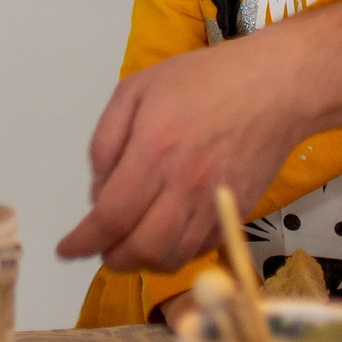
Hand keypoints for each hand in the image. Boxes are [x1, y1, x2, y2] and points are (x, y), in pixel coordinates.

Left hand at [54, 30, 312, 271]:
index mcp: (153, 152)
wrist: (274, 87)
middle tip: (101, 248)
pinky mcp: (237, 213)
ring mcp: (214, 204)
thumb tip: (99, 189)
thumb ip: (106, 140)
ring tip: (130, 246)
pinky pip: (199, 250)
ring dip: (143, 261)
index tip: (66, 250)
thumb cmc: (204, 80)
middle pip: (140, 250)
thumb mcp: (136, 89)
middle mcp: (184, 186)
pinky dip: (175, 254)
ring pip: (171, 258)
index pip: (110, 217)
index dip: (84, 242)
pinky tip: (165, 237)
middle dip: (112, 258)